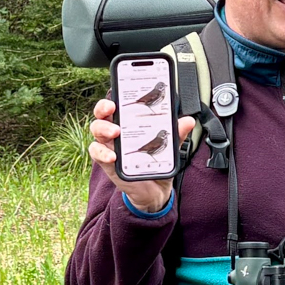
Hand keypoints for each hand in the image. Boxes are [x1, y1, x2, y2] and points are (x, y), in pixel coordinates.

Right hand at [89, 98, 195, 213]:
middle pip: (102, 114)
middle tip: (112, 109)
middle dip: (103, 108)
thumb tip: (188, 121)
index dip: (114, 96)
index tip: (118, 94)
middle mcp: (116, 131)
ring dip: (103, 128)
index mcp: (129, 123)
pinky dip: (102, 153)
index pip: (117, 105)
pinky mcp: (107, 162)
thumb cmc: (157, 162)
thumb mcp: (168, 147)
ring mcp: (110, 146)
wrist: (155, 190)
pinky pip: (97, 153)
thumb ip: (176, 133)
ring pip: (97, 130)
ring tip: (115, 132)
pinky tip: (112, 156)